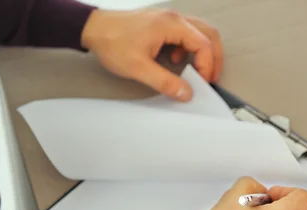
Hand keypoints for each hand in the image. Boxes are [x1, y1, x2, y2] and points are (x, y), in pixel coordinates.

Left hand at [81, 8, 222, 100]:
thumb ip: (165, 82)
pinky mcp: (162, 23)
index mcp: (171, 25)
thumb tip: (187, 94)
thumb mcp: (138, 68)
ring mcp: (168, 18)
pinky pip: (187, 33)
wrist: (93, 28)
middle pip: (208, 34)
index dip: (208, 66)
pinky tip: (176, 61)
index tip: (203, 83)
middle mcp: (174, 17)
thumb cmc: (112, 43)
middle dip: (213, 58)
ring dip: (203, 52)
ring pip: (199, 32)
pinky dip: (189, 48)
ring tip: (198, 72)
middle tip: (211, 78)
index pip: (204, 44)